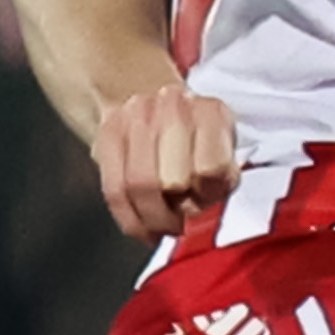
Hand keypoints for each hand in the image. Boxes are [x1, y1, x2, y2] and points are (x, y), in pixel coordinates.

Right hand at [92, 83, 241, 241]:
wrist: (162, 107)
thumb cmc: (200, 142)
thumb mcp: (225, 158)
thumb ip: (220, 183)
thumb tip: (193, 213)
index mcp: (210, 113)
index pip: (211, 168)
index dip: (207, 195)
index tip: (203, 203)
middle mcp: (172, 107)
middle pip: (170, 180)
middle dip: (174, 211)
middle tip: (179, 221)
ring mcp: (135, 115)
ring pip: (137, 186)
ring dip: (151, 217)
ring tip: (161, 225)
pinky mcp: (108, 132)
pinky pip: (113, 189)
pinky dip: (130, 219)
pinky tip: (142, 227)